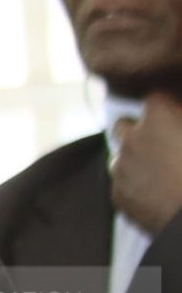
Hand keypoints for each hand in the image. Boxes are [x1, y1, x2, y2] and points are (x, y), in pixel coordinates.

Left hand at [113, 94, 181, 238]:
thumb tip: (178, 114)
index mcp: (158, 117)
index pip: (153, 96)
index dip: (165, 104)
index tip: (173, 111)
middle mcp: (131, 139)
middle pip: (124, 125)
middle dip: (138, 130)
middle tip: (161, 141)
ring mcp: (121, 168)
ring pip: (120, 157)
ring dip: (134, 160)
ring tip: (160, 172)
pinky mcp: (117, 196)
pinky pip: (122, 184)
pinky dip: (134, 185)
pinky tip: (156, 192)